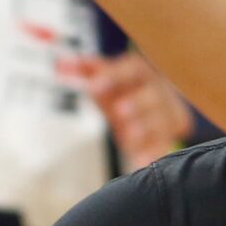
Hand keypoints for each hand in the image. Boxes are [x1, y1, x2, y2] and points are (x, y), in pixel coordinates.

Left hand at [65, 51, 192, 170]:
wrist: (151, 112)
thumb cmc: (125, 92)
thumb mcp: (105, 80)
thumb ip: (84, 71)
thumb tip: (60, 65)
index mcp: (141, 74)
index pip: (132, 69)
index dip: (113, 76)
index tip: (93, 86)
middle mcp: (157, 93)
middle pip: (153, 95)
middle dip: (137, 103)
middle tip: (119, 111)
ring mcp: (165, 116)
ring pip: (162, 122)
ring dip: (146, 128)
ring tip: (131, 137)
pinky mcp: (166, 138)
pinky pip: (163, 146)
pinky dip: (153, 153)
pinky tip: (141, 161)